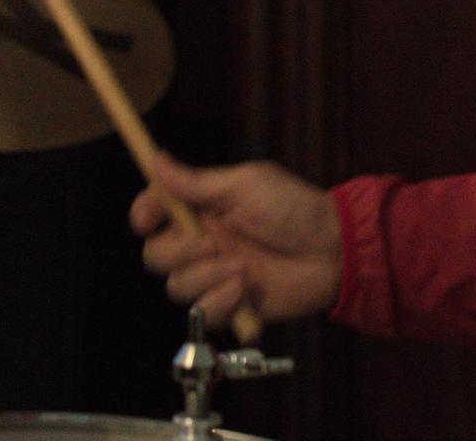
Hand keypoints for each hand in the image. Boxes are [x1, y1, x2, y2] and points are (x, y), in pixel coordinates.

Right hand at [131, 151, 342, 329]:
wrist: (331, 250)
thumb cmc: (295, 208)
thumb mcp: (246, 185)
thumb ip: (197, 182)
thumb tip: (157, 161)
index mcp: (204, 209)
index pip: (156, 212)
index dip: (143, 214)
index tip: (146, 220)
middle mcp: (204, 242)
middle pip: (156, 256)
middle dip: (178, 252)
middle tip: (212, 244)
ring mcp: (216, 275)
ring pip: (177, 287)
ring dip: (206, 277)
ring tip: (242, 268)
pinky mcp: (231, 305)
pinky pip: (204, 314)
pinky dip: (221, 303)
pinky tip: (246, 289)